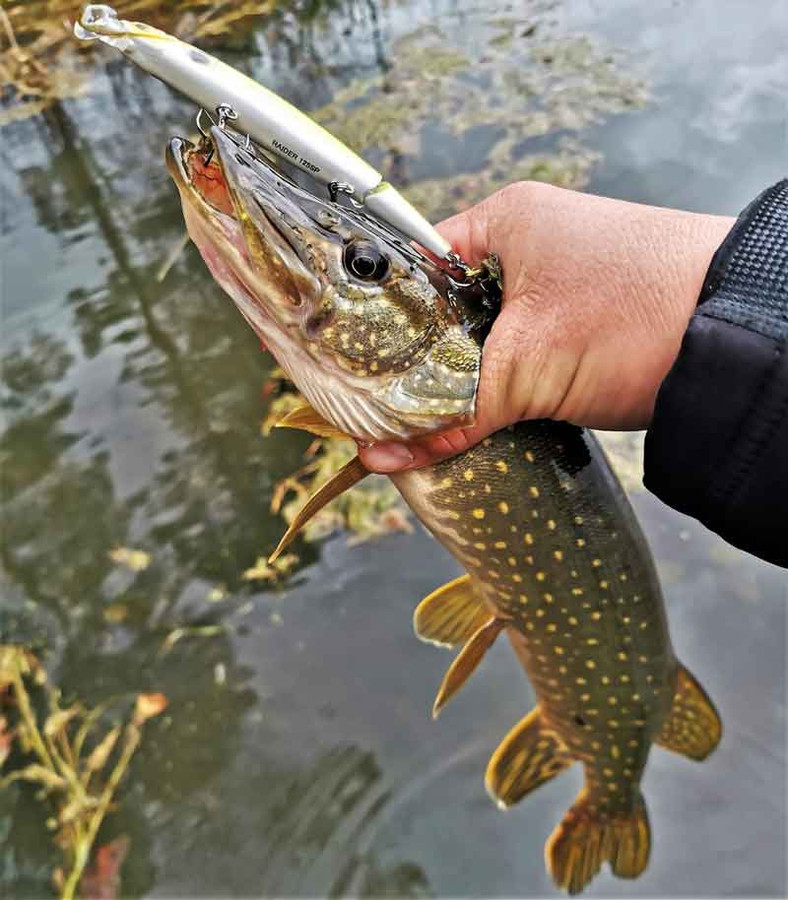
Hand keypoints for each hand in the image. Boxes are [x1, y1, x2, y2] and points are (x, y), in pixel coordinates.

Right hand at [359, 181, 732, 472]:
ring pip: (483, 334)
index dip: (383, 319)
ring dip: (462, 374)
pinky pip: (516, 351)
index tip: (358, 367)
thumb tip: (381, 457)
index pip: (415, 267)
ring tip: (422, 411)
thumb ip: (450, 414)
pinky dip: (497, 381)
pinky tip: (474, 411)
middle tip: (385, 400)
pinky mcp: (578, 323)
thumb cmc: (635, 317)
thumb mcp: (527, 368)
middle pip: (447, 307)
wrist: (739, 340)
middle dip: (421, 357)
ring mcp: (556, 284)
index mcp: (505, 219)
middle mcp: (527, 243)